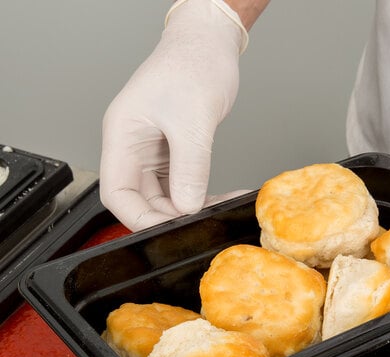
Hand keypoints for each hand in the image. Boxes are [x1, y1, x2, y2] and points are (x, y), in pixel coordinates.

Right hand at [99, 0, 247, 230]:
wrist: (210, 44)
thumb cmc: (193, 64)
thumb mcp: (192, 121)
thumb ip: (190, 168)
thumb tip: (187, 205)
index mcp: (122, 136)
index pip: (117, 194)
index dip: (139, 218)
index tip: (168, 228)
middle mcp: (133, 146)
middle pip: (141, 199)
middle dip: (171, 215)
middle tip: (201, 221)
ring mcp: (152, 150)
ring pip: (164, 195)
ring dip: (190, 206)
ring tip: (219, 206)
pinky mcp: (173, 151)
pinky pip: (182, 183)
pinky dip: (200, 194)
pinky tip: (220, 197)